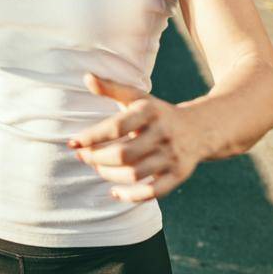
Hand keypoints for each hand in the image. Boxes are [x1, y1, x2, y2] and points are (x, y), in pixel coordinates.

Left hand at [67, 74, 204, 201]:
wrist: (200, 128)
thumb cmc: (157, 113)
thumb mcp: (138, 97)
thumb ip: (112, 88)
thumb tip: (87, 77)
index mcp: (151, 112)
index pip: (116, 127)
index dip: (91, 136)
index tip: (72, 142)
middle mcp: (163, 134)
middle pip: (123, 154)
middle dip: (97, 158)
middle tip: (83, 157)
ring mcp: (172, 156)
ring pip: (134, 174)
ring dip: (109, 174)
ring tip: (97, 168)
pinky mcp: (178, 175)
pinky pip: (152, 192)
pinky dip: (131, 196)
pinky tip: (114, 193)